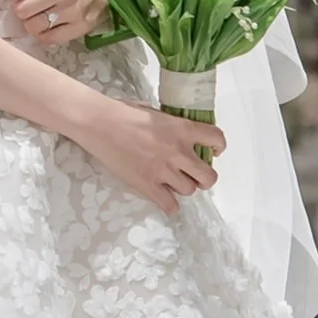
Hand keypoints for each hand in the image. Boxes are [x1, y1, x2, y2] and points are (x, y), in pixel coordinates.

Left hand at [0, 0, 107, 46]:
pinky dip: (42, 35)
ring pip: (34, 26)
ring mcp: (74, 10)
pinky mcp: (81, 27)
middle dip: (22, 10)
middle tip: (30, 7)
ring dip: (31, 23)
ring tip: (39, 16)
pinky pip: (48, 39)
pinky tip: (47, 26)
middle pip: (23, 10)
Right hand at [77, 98, 225, 215]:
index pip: (216, 139)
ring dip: (182, 187)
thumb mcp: (155, 113)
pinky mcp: (148, 185)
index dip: (218, 146)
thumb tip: (181, 138)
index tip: (213, 151)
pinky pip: (170, 206)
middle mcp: (178, 151)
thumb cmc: (122, 111)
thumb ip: (173, 128)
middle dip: (203, 177)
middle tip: (192, 173)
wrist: (98, 122)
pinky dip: (168, 203)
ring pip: (190, 191)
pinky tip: (161, 195)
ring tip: (169, 180)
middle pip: (209, 177)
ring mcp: (164, 171)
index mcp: (181, 129)